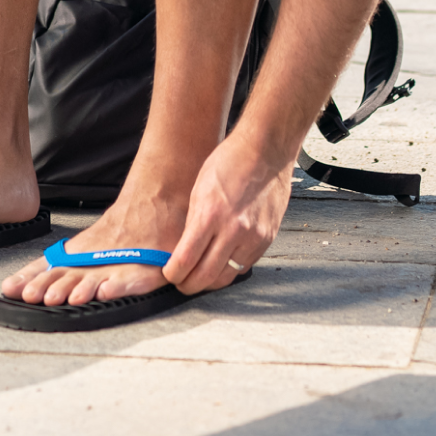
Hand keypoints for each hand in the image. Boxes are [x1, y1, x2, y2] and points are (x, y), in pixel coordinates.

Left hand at [161, 133, 293, 293]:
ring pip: (226, 277)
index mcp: (210, 214)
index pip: (185, 261)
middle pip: (205, 278)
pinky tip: (221, 263)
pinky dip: (230, 268)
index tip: (168, 274)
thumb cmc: (230, 161)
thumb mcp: (199, 187)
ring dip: (210, 282)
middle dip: (188, 285)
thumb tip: (185, 250)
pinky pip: (244, 266)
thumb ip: (193, 221)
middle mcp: (233, 230)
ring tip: (199, 276)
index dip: (173, 274)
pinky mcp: (267, 239)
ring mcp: (253, 237)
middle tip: (181, 282)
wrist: (266, 150)